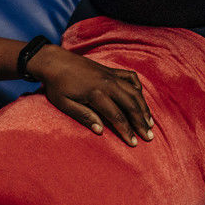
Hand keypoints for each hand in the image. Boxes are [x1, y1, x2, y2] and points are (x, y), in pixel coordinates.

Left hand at [30, 45, 153, 145]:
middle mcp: (108, 83)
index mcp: (96, 93)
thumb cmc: (57, 86)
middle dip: (141, 122)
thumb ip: (84, 116)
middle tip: (149, 136)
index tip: (134, 143)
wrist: (55, 62)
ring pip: (134, 92)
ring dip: (144, 108)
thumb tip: (100, 131)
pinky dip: (138, 88)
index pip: (117, 116)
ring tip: (150, 123)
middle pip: (131, 105)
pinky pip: (131, 78)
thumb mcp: (65, 104)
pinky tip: (141, 99)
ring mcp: (111, 75)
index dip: (127, 131)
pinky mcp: (111, 70)